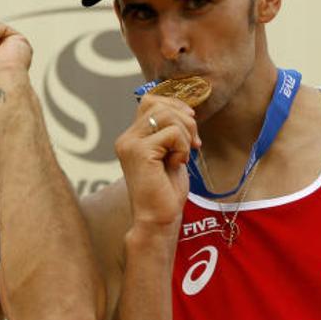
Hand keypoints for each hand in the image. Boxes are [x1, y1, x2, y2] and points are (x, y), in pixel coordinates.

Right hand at [115, 94, 200, 231]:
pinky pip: (172, 133)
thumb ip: (170, 132)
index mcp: (131, 137)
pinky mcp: (140, 152)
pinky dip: (182, 147)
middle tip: (194, 144)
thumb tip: (187, 110)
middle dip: (185, 120)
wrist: (157, 219)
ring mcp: (130, 144)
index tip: (190, 124)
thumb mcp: (169, 154)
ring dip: (185, 134)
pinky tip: (177, 164)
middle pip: (159, 105)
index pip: (150, 101)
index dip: (174, 105)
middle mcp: (126, 138)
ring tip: (184, 155)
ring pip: (167, 116)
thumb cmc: (165, 191)